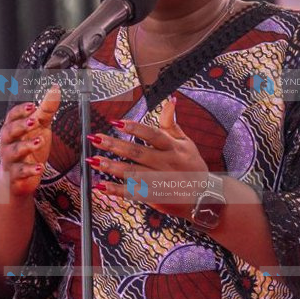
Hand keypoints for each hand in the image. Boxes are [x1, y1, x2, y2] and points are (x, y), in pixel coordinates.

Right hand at [0, 84, 60, 198]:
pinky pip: (19, 172)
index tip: (32, 105)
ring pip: (13, 151)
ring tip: (39, 142)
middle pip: (8, 131)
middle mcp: (8, 143)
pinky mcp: (15, 176)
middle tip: (33, 121)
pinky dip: (29, 170)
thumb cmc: (29, 149)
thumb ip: (46, 110)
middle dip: (20, 125)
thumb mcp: (40, 128)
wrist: (19, 179)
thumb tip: (55, 88)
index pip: (12, 116)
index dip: (20, 110)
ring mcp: (10, 160)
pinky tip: (39, 167)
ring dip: (25, 146)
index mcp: (13, 128)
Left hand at [86, 95, 207, 218]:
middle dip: (115, 145)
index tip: (116, 122)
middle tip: (96, 139)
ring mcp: (160, 181)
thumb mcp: (187, 143)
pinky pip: (133, 193)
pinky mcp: (155, 196)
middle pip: (138, 153)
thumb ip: (172, 124)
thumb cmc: (194, 167)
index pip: (152, 135)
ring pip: (133, 173)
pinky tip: (102, 185)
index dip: (134, 128)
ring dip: (112, 167)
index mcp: (173, 148)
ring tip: (95, 161)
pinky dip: (117, 190)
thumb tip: (170, 101)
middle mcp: (166, 163)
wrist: (205, 197)